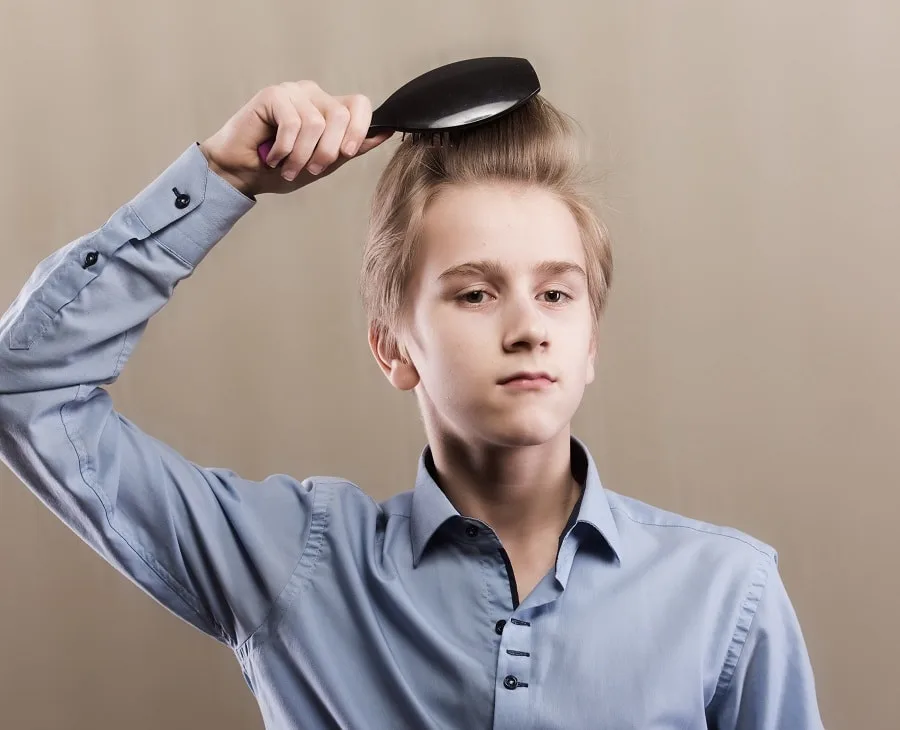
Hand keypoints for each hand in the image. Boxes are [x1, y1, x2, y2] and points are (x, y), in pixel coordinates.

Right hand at [199, 81, 392, 197]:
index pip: (360, 104)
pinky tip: (273, 157)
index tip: (347, 153)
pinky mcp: (273, 95)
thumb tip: (386, 132)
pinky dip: (285, 149)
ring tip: (288, 168)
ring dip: (303, 155)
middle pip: (342, 114)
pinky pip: (293, 123)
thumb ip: (352, 147)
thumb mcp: (325, 162)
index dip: (360, 129)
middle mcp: (313, 95)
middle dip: (329, 151)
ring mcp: (293, 92)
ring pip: (317, 123)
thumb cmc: (280, 168)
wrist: (242, 174)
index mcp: (328, 108)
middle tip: (312, 170)